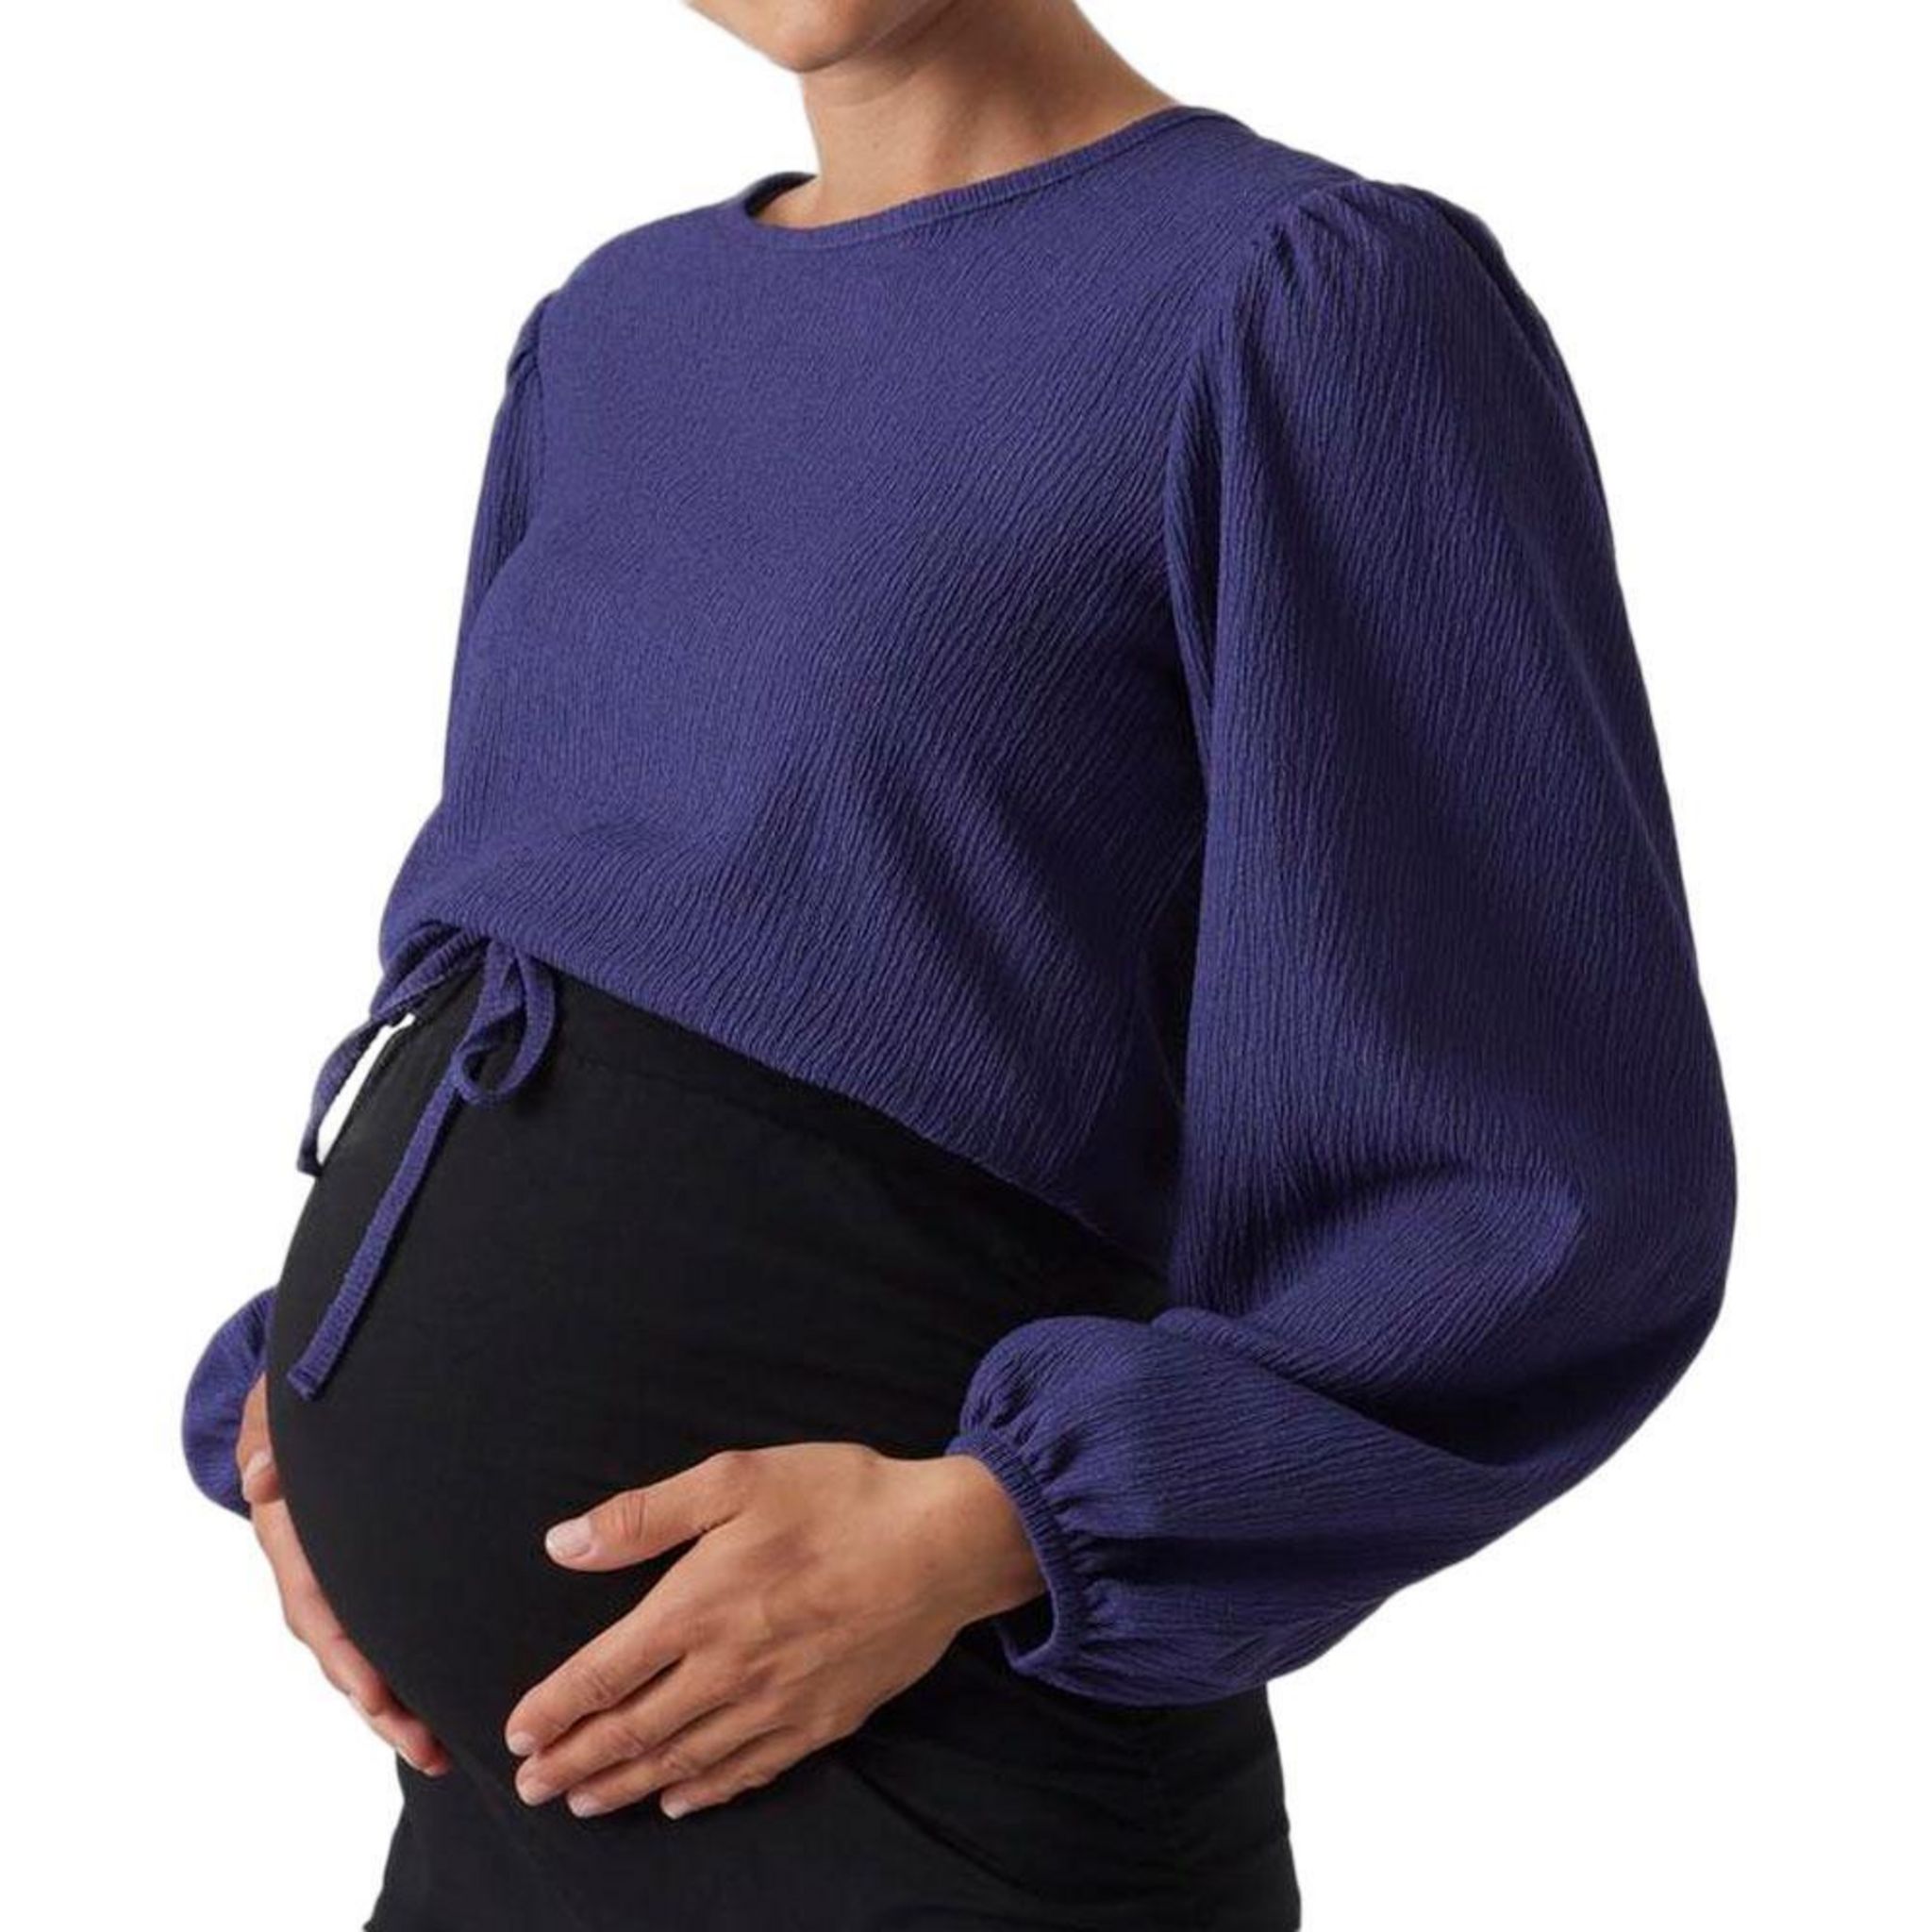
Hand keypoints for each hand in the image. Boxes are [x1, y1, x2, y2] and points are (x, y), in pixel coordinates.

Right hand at [236, 1373, 449, 1776]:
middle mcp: (312, 1568)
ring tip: (439, 1752)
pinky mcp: (368, 1576)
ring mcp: (338, 1578)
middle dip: (377, 1703)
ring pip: (361, 1655)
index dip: (344, 1651)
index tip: (375, 1693)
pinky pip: (382, 1631)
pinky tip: (443, 1709)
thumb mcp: (274, 1403)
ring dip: (393, 1706)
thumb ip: (267, 1434)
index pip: (314, 1602)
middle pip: (341, 1649)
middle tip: (423, 1745)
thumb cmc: (296, 1395)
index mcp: (290, 1533)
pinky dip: (405, 1673)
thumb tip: (260, 1478)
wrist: (306, 1394)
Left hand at [503, 1443, 1042, 1819]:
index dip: (553, 1710)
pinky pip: (747, 1771)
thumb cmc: (840, 1499)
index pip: (603, 1674)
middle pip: (632, 1731)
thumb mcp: (737, 1478)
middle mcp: (728, 1669)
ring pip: (682, 1761)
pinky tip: (679, 1801)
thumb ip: (646, 1515)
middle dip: (574, 1763)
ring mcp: (776, 1704)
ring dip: (625, 1786)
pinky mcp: (822, 1720)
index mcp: (698, 1607)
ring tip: (585, 1801)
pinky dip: (703, 1793)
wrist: (942, 1544)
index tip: (516, 1737)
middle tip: (531, 1789)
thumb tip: (564, 1544)